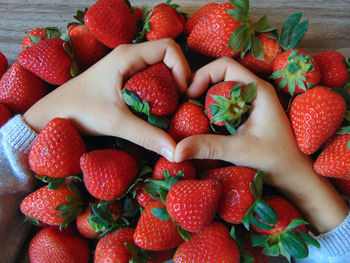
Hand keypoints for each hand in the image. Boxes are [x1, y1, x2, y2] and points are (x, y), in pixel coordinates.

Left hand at [24, 38, 190, 160]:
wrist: (54, 113)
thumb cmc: (80, 110)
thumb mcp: (116, 122)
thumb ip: (147, 135)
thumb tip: (176, 151)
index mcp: (127, 56)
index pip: (168, 48)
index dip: (182, 67)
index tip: (183, 92)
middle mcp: (129, 56)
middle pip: (167, 58)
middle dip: (179, 79)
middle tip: (180, 105)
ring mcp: (126, 67)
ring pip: (160, 70)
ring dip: (169, 88)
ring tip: (170, 110)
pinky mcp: (123, 78)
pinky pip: (150, 80)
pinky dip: (159, 93)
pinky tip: (157, 111)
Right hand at [175, 56, 302, 184]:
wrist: (294, 174)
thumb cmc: (276, 160)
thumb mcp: (240, 152)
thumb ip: (208, 147)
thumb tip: (176, 150)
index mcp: (257, 90)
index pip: (226, 66)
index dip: (203, 75)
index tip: (189, 94)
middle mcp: (254, 91)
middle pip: (220, 75)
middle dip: (200, 86)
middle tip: (186, 104)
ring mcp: (250, 102)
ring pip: (221, 89)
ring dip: (204, 98)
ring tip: (190, 113)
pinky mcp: (246, 114)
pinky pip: (224, 104)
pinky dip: (210, 109)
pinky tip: (202, 122)